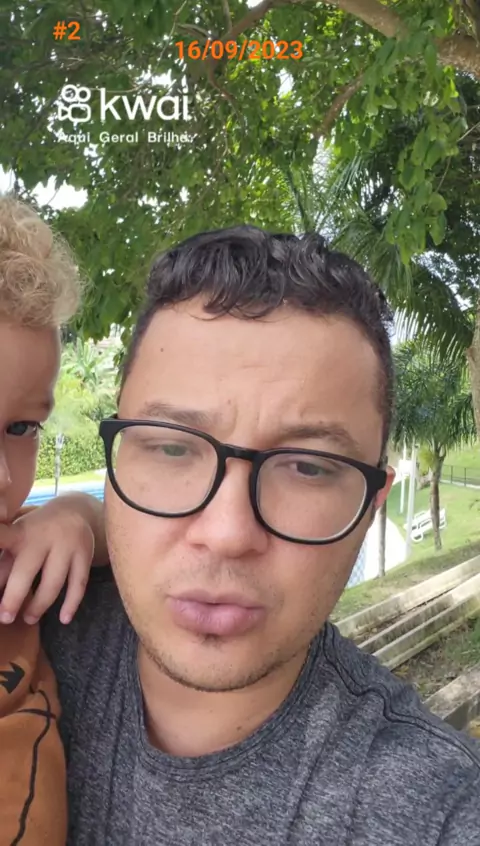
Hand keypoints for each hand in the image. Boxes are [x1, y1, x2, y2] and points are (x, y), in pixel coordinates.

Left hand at [0, 501, 94, 625]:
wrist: (75, 511)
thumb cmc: (36, 532)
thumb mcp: (18, 540)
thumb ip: (4, 565)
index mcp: (20, 533)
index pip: (2, 537)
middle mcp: (42, 537)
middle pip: (26, 570)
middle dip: (14, 596)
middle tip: (5, 618)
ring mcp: (66, 545)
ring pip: (53, 582)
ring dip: (40, 605)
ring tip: (29, 619)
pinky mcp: (84, 555)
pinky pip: (79, 584)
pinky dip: (71, 604)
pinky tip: (63, 619)